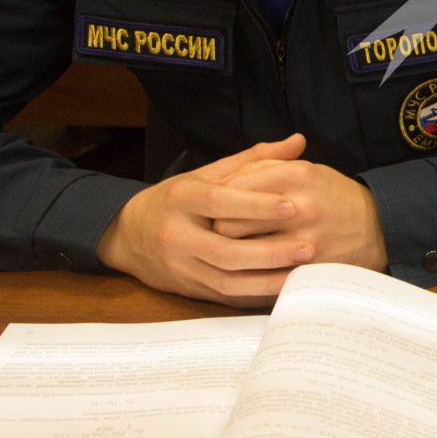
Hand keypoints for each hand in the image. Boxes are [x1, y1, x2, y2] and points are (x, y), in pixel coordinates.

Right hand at [97, 135, 317, 307]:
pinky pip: (225, 297)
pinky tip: (282, 289)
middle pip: (224, 250)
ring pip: (226, 280)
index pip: (219, 202)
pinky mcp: (188, 288)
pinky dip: (254, 295)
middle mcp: (176, 234)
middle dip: (269, 252)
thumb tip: (299, 141)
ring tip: (301, 272)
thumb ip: (254, 159)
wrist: (128, 233)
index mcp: (181, 198)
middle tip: (308, 246)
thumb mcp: (207, 174)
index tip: (291, 205)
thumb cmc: (178, 198)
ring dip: (266, 280)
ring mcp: (180, 266)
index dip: (255, 206)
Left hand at [208, 156, 386, 275]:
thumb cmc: (333, 196)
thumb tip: (221, 180)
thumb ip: (264, 167)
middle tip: (213, 234)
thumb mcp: (305, 170)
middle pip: (230, 224)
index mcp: (296, 175)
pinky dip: (249, 276)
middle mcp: (300, 206)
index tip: (210, 208)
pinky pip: (264, 276)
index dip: (215, 201)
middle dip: (216, 231)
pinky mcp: (308, 267)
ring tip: (225, 254)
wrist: (379, 228)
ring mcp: (305, 239)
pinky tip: (244, 272)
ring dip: (229, 256)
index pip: (233, 189)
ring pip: (243, 254)